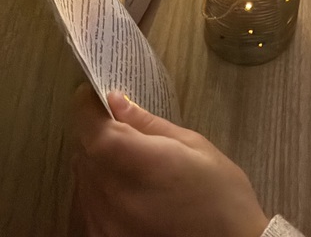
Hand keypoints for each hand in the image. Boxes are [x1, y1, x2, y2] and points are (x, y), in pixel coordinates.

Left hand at [71, 86, 269, 236]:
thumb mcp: (195, 146)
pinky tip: (121, 190)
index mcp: (142, 165)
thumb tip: (117, 101)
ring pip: (82, 180)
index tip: (93, 94)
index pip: (93, 130)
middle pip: (84, 153)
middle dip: (96, 133)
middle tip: (119, 125)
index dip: (86, 107)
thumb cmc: (221, 193)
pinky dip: (95, 192)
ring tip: (127, 160)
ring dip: (96, 162)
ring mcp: (105, 226)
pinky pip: (85, 208)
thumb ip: (150, 125)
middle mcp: (115, 198)